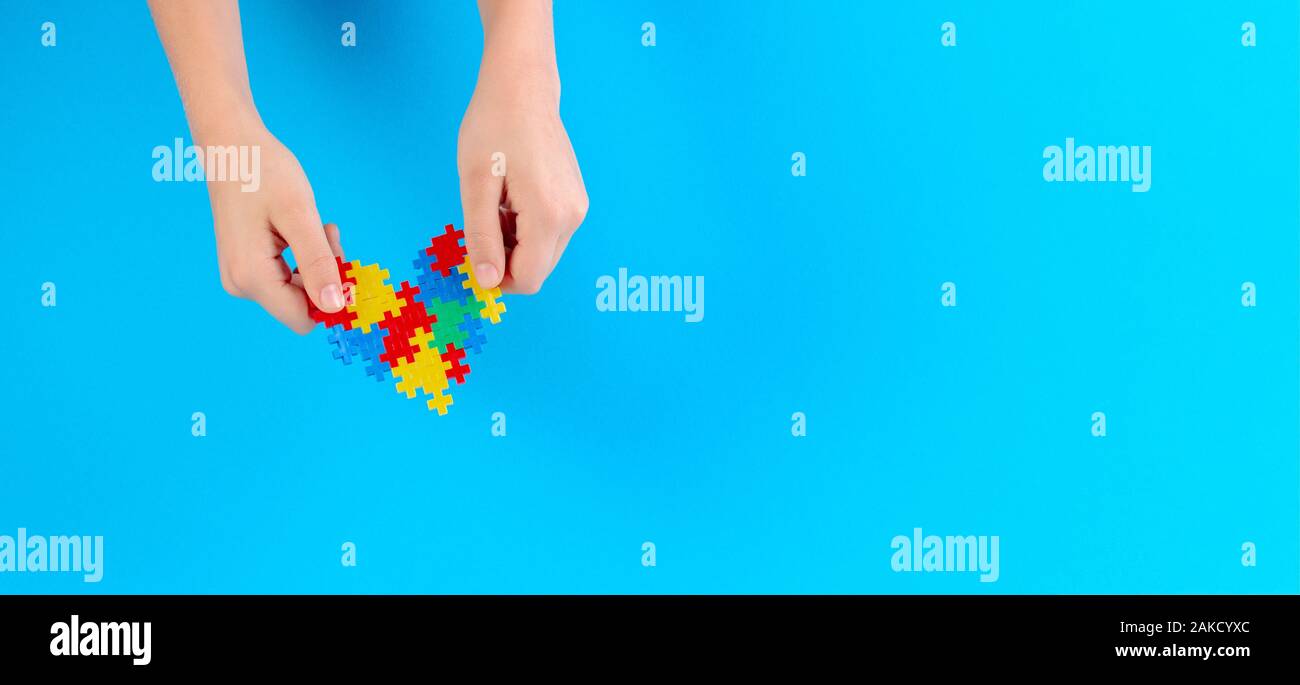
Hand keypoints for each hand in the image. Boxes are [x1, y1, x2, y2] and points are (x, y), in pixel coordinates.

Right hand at [205, 123, 344, 332]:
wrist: (231, 147)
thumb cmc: (263, 172)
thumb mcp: (300, 216)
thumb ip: (318, 264)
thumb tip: (335, 307)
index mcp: (251, 277)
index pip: (304, 319)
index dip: (332, 298)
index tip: (343, 260)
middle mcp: (241, 284)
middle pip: (303, 304)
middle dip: (325, 274)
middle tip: (327, 231)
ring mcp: (241, 276)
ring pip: (299, 290)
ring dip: (318, 262)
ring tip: (317, 225)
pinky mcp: (246, 266)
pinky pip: (287, 276)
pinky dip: (305, 256)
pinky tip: (305, 228)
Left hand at [457, 65, 587, 293]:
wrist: (522, 88)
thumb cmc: (494, 128)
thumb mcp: (475, 185)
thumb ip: (482, 237)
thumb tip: (487, 281)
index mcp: (549, 215)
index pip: (527, 279)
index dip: (496, 279)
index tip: (472, 255)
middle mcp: (572, 216)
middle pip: (537, 270)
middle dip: (505, 261)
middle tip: (479, 226)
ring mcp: (578, 208)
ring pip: (543, 254)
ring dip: (514, 245)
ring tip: (495, 205)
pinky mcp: (576, 199)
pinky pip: (550, 234)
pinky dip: (526, 230)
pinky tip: (510, 199)